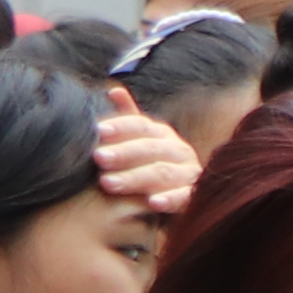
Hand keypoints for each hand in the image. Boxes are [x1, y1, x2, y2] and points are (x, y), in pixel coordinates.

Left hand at [88, 102, 199, 223]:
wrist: (179, 194)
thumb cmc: (150, 166)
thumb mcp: (139, 141)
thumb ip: (128, 120)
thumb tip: (113, 90)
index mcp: (162, 134)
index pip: (141, 125)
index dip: (121, 126)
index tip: (99, 131)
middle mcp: (178, 150)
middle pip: (150, 148)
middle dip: (124, 153)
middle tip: (98, 157)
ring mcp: (188, 173)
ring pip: (162, 172)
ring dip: (135, 177)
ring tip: (107, 183)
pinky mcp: (194, 197)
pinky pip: (184, 197)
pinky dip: (170, 199)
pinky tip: (153, 202)